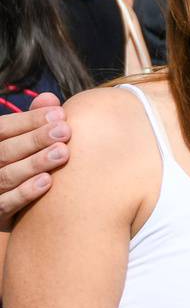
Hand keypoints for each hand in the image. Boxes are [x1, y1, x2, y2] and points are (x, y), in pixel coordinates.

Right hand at [0, 93, 71, 228]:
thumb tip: (49, 99)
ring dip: (34, 163)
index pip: (2, 129)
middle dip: (35, 139)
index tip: (60, 113)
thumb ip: (33, 122)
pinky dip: (24, 193)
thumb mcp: (23, 143)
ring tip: (62, 153)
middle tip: (65, 130)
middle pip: (4, 151)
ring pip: (6, 176)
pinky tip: (47, 182)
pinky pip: (5, 205)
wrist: (11, 208)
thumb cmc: (21, 165)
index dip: (29, 120)